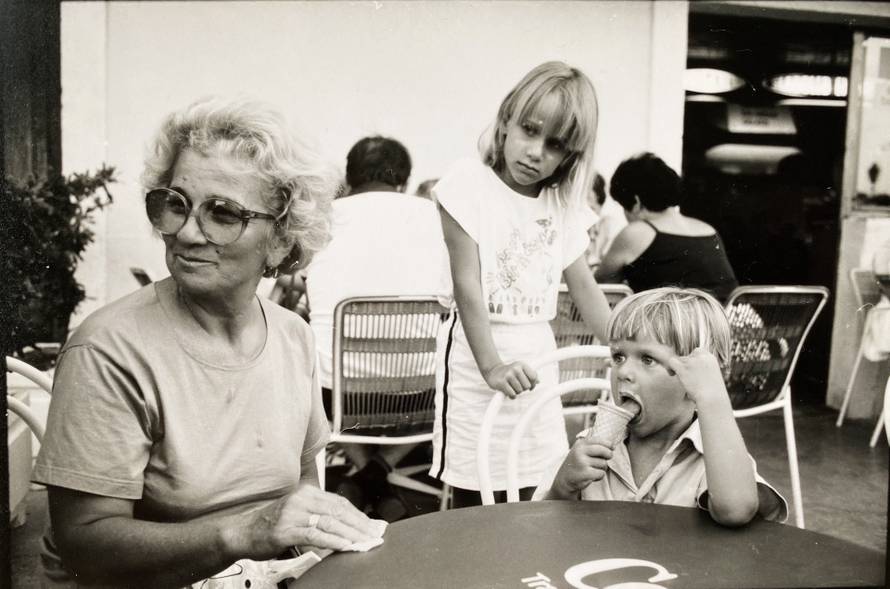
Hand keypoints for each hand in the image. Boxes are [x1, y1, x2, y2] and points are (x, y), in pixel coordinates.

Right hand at [233, 484, 385, 560]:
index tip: (372, 526)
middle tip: (374, 536)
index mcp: (307, 492)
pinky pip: (315, 534)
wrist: (242, 532)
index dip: (358, 515)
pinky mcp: (287, 529)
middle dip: (359, 526)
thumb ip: (319, 515)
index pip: (339, 503)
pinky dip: (333, 540)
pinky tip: (345, 546)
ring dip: (350, 534)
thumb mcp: (298, 513)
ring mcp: (293, 513)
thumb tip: (347, 526)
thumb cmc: (272, 525)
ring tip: (364, 543)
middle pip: (338, 512)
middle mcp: (301, 499)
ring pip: (330, 523)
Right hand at [482, 361, 537, 397]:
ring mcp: (508, 375)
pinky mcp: (501, 382)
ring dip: (516, 392)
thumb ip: (530, 375)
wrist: (493, 371)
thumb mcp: (520, 369)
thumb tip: (538, 382)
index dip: (533, 384)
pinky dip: (511, 395)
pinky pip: (512, 394)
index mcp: (521, 364)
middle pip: (527, 386)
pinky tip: (508, 391)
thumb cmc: (509, 372)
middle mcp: (515, 368)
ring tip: (511, 387)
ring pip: (520, 391)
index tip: (529, 385)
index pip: (534, 377)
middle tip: (517, 386)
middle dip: (523, 388)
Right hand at [550, 439, 612, 498]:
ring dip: (601, 468)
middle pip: (605, 451)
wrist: (564, 479)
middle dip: (609, 455)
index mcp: (580, 444)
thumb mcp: (580, 450)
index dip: (609, 444)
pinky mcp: (585, 473)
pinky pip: (601, 473)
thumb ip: (592, 445)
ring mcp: (582, 462)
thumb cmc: (576, 463)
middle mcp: (580, 451)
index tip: (612, 447)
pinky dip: (599, 476)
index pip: (600, 441)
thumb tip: (612, 444)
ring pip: (604, 464)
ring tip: (592, 469)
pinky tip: (591, 476)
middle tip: (607, 458)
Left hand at [665, 347, 727, 405]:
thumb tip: (689, 369)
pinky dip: (670, 368)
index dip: (692, 361)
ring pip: (679, 360)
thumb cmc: (713, 394)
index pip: (697, 352)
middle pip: (687, 356)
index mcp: (710, 358)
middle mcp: (701, 357)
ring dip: (680, 369)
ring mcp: (692, 362)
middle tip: (687, 377)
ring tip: (685, 381)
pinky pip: (671, 362)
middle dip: (685, 366)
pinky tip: (673, 374)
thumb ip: (701, 370)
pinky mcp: (683, 368)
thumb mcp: (711, 377)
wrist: (713, 400)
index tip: (691, 370)